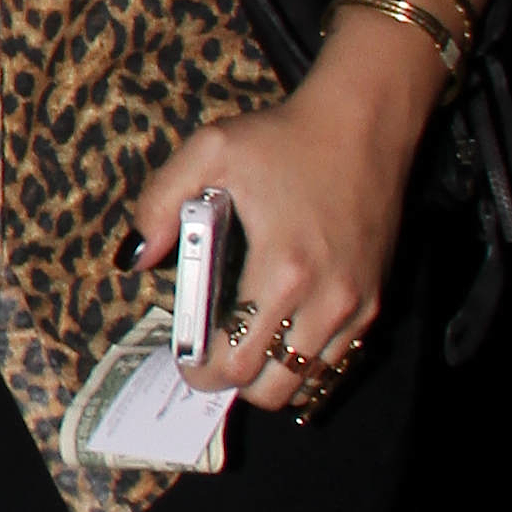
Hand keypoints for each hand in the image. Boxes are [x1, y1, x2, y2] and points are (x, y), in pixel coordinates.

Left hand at [123, 32, 437, 413]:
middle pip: (272, 387)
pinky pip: (339, 362)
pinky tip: (284, 333)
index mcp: (281, 270)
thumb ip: (161, 203)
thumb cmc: (284, 137)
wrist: (363, 124)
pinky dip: (308, 362)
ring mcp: (356, 306)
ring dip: (272, 375)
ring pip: (308, 383)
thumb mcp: (211, 150)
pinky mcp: (376, 302)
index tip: (186, 359)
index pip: (236, 358)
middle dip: (232, 380)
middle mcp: (325, 300)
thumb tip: (136, 258)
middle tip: (212, 354)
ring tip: (248, 343)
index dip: (202, 369)